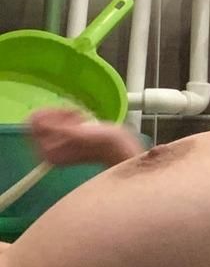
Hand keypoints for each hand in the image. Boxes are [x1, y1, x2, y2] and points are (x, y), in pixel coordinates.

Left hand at [28, 109, 143, 166]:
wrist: (121, 146)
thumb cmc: (101, 142)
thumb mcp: (75, 133)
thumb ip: (51, 127)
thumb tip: (31, 118)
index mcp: (47, 152)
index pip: (33, 124)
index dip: (50, 114)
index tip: (66, 114)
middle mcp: (50, 149)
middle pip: (44, 120)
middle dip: (60, 114)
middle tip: (78, 117)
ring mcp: (60, 143)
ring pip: (54, 117)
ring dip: (69, 114)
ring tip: (84, 118)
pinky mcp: (70, 137)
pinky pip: (63, 119)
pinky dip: (74, 115)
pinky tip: (85, 118)